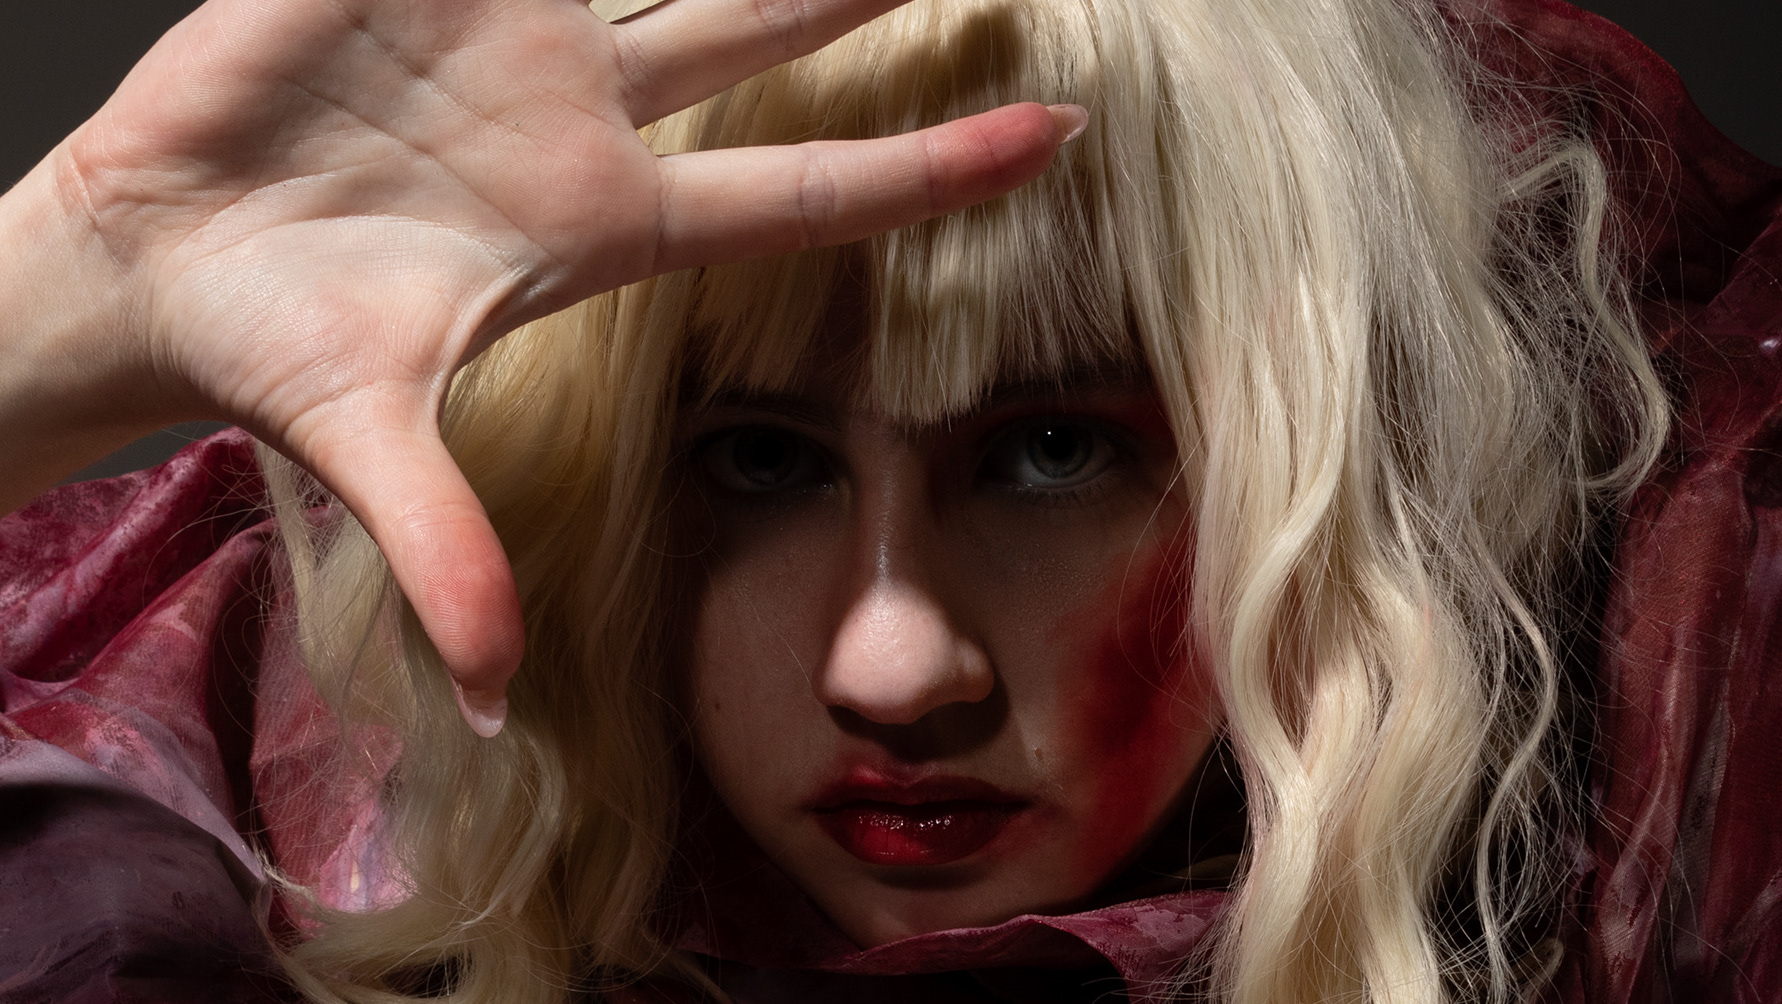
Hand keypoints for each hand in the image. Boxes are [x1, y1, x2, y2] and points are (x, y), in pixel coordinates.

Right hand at [1, 0, 1078, 734]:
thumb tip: (496, 708)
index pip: (813, 190)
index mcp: (609, 225)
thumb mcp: (376, 445)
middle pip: (764, 29)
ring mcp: (509, 33)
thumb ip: (449, 557)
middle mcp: (583, 118)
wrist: (152, 266)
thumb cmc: (273, 349)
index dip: (936, 165)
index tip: (1059, 132)